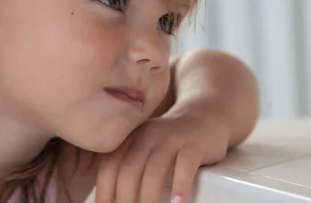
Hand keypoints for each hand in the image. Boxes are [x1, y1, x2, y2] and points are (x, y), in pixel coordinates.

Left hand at [94, 110, 229, 202]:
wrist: (205, 116)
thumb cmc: (170, 142)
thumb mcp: (145, 148)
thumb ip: (129, 166)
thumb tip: (111, 199)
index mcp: (131, 137)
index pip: (110, 165)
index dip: (104, 190)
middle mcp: (147, 135)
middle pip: (129, 170)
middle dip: (124, 199)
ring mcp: (171, 138)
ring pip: (154, 171)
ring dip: (148, 199)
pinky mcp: (194, 144)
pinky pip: (185, 166)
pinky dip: (180, 187)